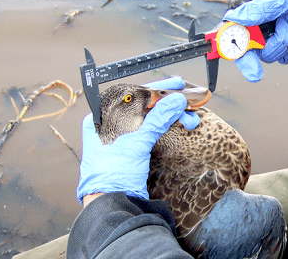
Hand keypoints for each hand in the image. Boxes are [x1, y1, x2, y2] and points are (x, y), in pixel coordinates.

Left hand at [77, 77, 200, 204]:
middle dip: (166, 104)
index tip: (174, 84)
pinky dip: (164, 126)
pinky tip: (177, 123)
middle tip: (186, 102)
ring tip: (188, 118)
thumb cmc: (113, 174)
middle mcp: (108, 125)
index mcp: (100, 117)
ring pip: (148, 118)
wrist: (113, 202)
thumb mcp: (137, 142)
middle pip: (141, 106)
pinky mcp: (130, 149)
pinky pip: (149, 130)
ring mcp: (120, 137)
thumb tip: (175, 101)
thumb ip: (157, 119)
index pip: (129, 94)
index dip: (154, 88)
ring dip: (169, 116)